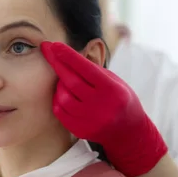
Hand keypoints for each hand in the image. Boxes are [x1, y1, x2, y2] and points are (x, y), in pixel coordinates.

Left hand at [41, 41, 166, 176]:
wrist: (129, 131)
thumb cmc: (119, 99)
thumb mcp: (114, 81)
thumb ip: (93, 71)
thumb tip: (66, 54)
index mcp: (112, 90)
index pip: (87, 69)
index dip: (69, 56)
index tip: (55, 45)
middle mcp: (102, 106)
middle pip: (72, 82)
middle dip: (57, 63)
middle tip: (48, 50)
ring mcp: (91, 121)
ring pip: (63, 97)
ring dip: (60, 85)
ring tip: (66, 81)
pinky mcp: (81, 130)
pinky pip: (60, 111)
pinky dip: (58, 99)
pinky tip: (64, 94)